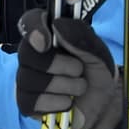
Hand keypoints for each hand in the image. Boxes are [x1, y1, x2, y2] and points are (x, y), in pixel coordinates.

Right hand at [15, 8, 121, 128]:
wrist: (102, 106)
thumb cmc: (96, 75)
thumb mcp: (99, 54)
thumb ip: (80, 38)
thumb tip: (57, 25)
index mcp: (49, 35)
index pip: (30, 22)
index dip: (34, 29)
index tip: (47, 42)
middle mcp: (32, 55)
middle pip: (27, 54)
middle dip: (59, 64)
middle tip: (79, 70)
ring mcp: (26, 79)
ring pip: (33, 80)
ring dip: (66, 86)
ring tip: (79, 88)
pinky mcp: (26, 103)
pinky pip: (34, 101)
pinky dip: (58, 103)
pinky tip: (68, 102)